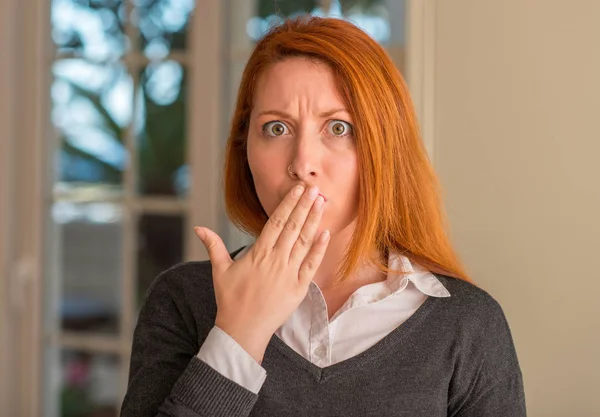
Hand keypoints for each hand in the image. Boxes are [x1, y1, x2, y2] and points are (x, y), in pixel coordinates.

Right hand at [194, 185, 329, 362]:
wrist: (243, 330)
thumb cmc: (230, 300)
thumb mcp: (220, 270)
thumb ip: (213, 245)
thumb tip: (198, 227)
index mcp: (258, 253)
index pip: (276, 221)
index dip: (288, 203)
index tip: (298, 189)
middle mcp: (275, 260)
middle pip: (293, 227)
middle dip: (304, 206)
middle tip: (315, 188)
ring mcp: (289, 274)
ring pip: (304, 242)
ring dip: (314, 221)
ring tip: (322, 203)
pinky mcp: (299, 288)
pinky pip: (311, 265)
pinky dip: (319, 249)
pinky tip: (326, 233)